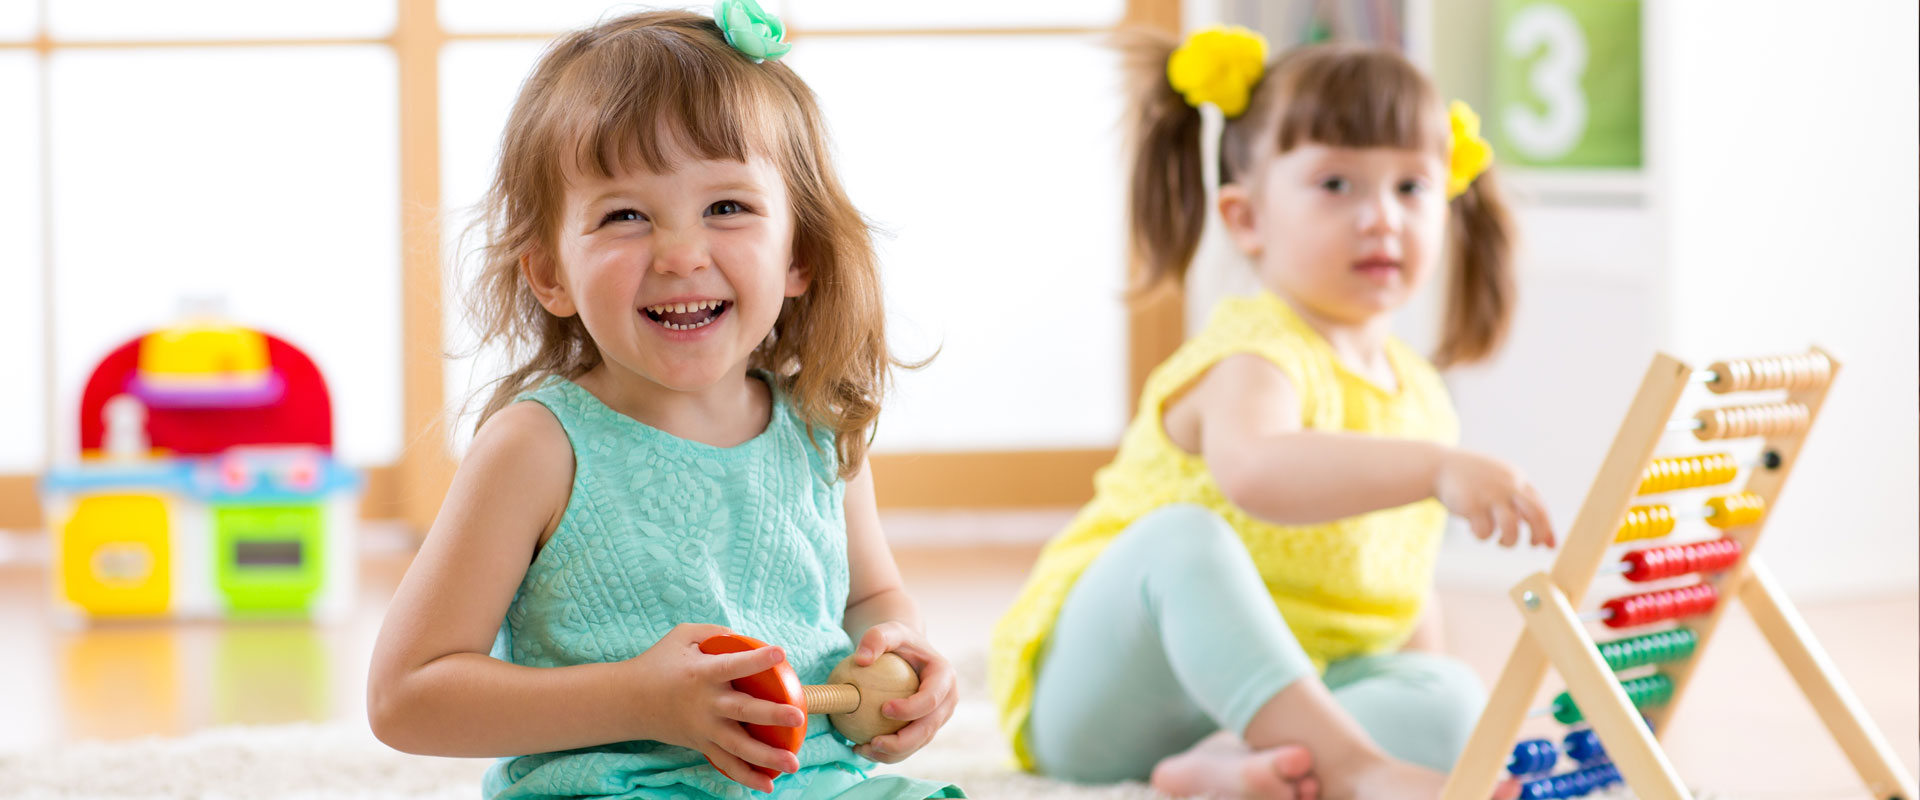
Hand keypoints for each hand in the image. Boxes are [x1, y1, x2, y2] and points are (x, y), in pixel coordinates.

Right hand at [626, 623, 806, 791]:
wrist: (627, 701)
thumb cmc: (658, 663)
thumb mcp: (682, 636)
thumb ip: (716, 631)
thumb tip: (747, 636)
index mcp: (701, 674)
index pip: (732, 665)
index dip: (756, 659)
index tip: (780, 652)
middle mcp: (705, 704)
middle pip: (742, 712)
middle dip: (771, 715)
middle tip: (797, 716)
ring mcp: (704, 729)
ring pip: (738, 748)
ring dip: (767, 758)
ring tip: (794, 763)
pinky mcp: (701, 745)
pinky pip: (726, 764)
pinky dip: (746, 776)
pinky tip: (770, 785)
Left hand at [846, 622, 956, 762]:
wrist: (905, 652)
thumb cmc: (897, 641)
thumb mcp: (888, 630)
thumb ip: (876, 638)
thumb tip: (862, 660)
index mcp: (945, 677)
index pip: (931, 698)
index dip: (911, 709)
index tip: (883, 709)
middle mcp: (947, 701)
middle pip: (928, 729)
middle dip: (902, 743)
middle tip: (873, 743)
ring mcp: (937, 718)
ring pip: (918, 743)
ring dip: (892, 753)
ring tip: (862, 749)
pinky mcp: (924, 729)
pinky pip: (908, 746)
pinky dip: (887, 752)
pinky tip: (861, 748)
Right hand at [1433, 448, 1555, 547]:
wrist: (1436, 466)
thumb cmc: (1468, 479)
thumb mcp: (1496, 482)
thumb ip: (1514, 500)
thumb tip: (1534, 530)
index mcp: (1515, 479)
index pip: (1540, 506)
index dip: (1547, 528)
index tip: (1546, 545)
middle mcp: (1507, 485)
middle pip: (1536, 514)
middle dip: (1538, 535)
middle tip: (1532, 546)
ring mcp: (1489, 495)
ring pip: (1512, 528)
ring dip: (1509, 542)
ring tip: (1501, 541)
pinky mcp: (1472, 505)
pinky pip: (1485, 532)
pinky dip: (1482, 536)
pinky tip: (1474, 529)